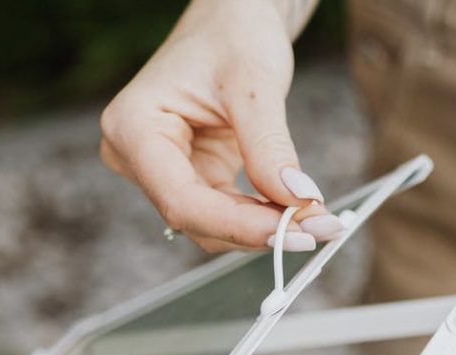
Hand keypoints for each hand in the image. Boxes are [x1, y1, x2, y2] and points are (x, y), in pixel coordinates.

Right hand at [100, 0, 341, 252]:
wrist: (234, 22)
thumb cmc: (234, 34)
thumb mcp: (255, 84)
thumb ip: (271, 147)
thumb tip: (298, 202)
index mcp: (134, 127)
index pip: (182, 200)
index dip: (239, 226)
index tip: (294, 232)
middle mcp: (138, 156)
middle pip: (199, 220)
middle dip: (261, 229)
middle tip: (322, 227)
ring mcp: (163, 172)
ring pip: (216, 226)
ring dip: (268, 228)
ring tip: (320, 219)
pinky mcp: (193, 179)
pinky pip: (229, 215)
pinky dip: (266, 217)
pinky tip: (301, 211)